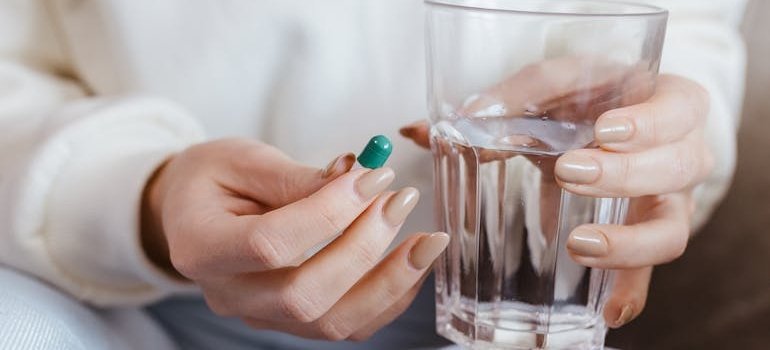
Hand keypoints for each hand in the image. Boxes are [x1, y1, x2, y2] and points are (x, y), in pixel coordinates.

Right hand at [141, 138, 449, 339]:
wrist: (193, 211)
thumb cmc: (213, 178)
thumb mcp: (242, 159)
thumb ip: (294, 176)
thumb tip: (358, 181)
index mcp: (202, 247)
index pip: (270, 245)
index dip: (328, 213)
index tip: (373, 176)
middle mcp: (229, 294)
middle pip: (305, 296)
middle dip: (365, 248)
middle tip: (400, 200)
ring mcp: (261, 315)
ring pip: (332, 323)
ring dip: (389, 283)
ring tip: (428, 240)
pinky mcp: (290, 320)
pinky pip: (346, 325)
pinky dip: (388, 299)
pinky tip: (413, 263)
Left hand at [401, 73, 710, 327]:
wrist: (615, 120)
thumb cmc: (587, 100)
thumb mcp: (550, 89)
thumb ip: (495, 105)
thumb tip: (416, 131)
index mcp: (664, 102)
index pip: (676, 107)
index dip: (648, 121)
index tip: (604, 129)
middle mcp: (679, 153)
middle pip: (678, 168)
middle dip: (625, 174)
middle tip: (570, 172)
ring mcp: (668, 200)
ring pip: (672, 228)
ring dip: (630, 243)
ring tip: (579, 246)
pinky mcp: (648, 234)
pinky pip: (651, 270)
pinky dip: (630, 291)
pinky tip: (608, 312)